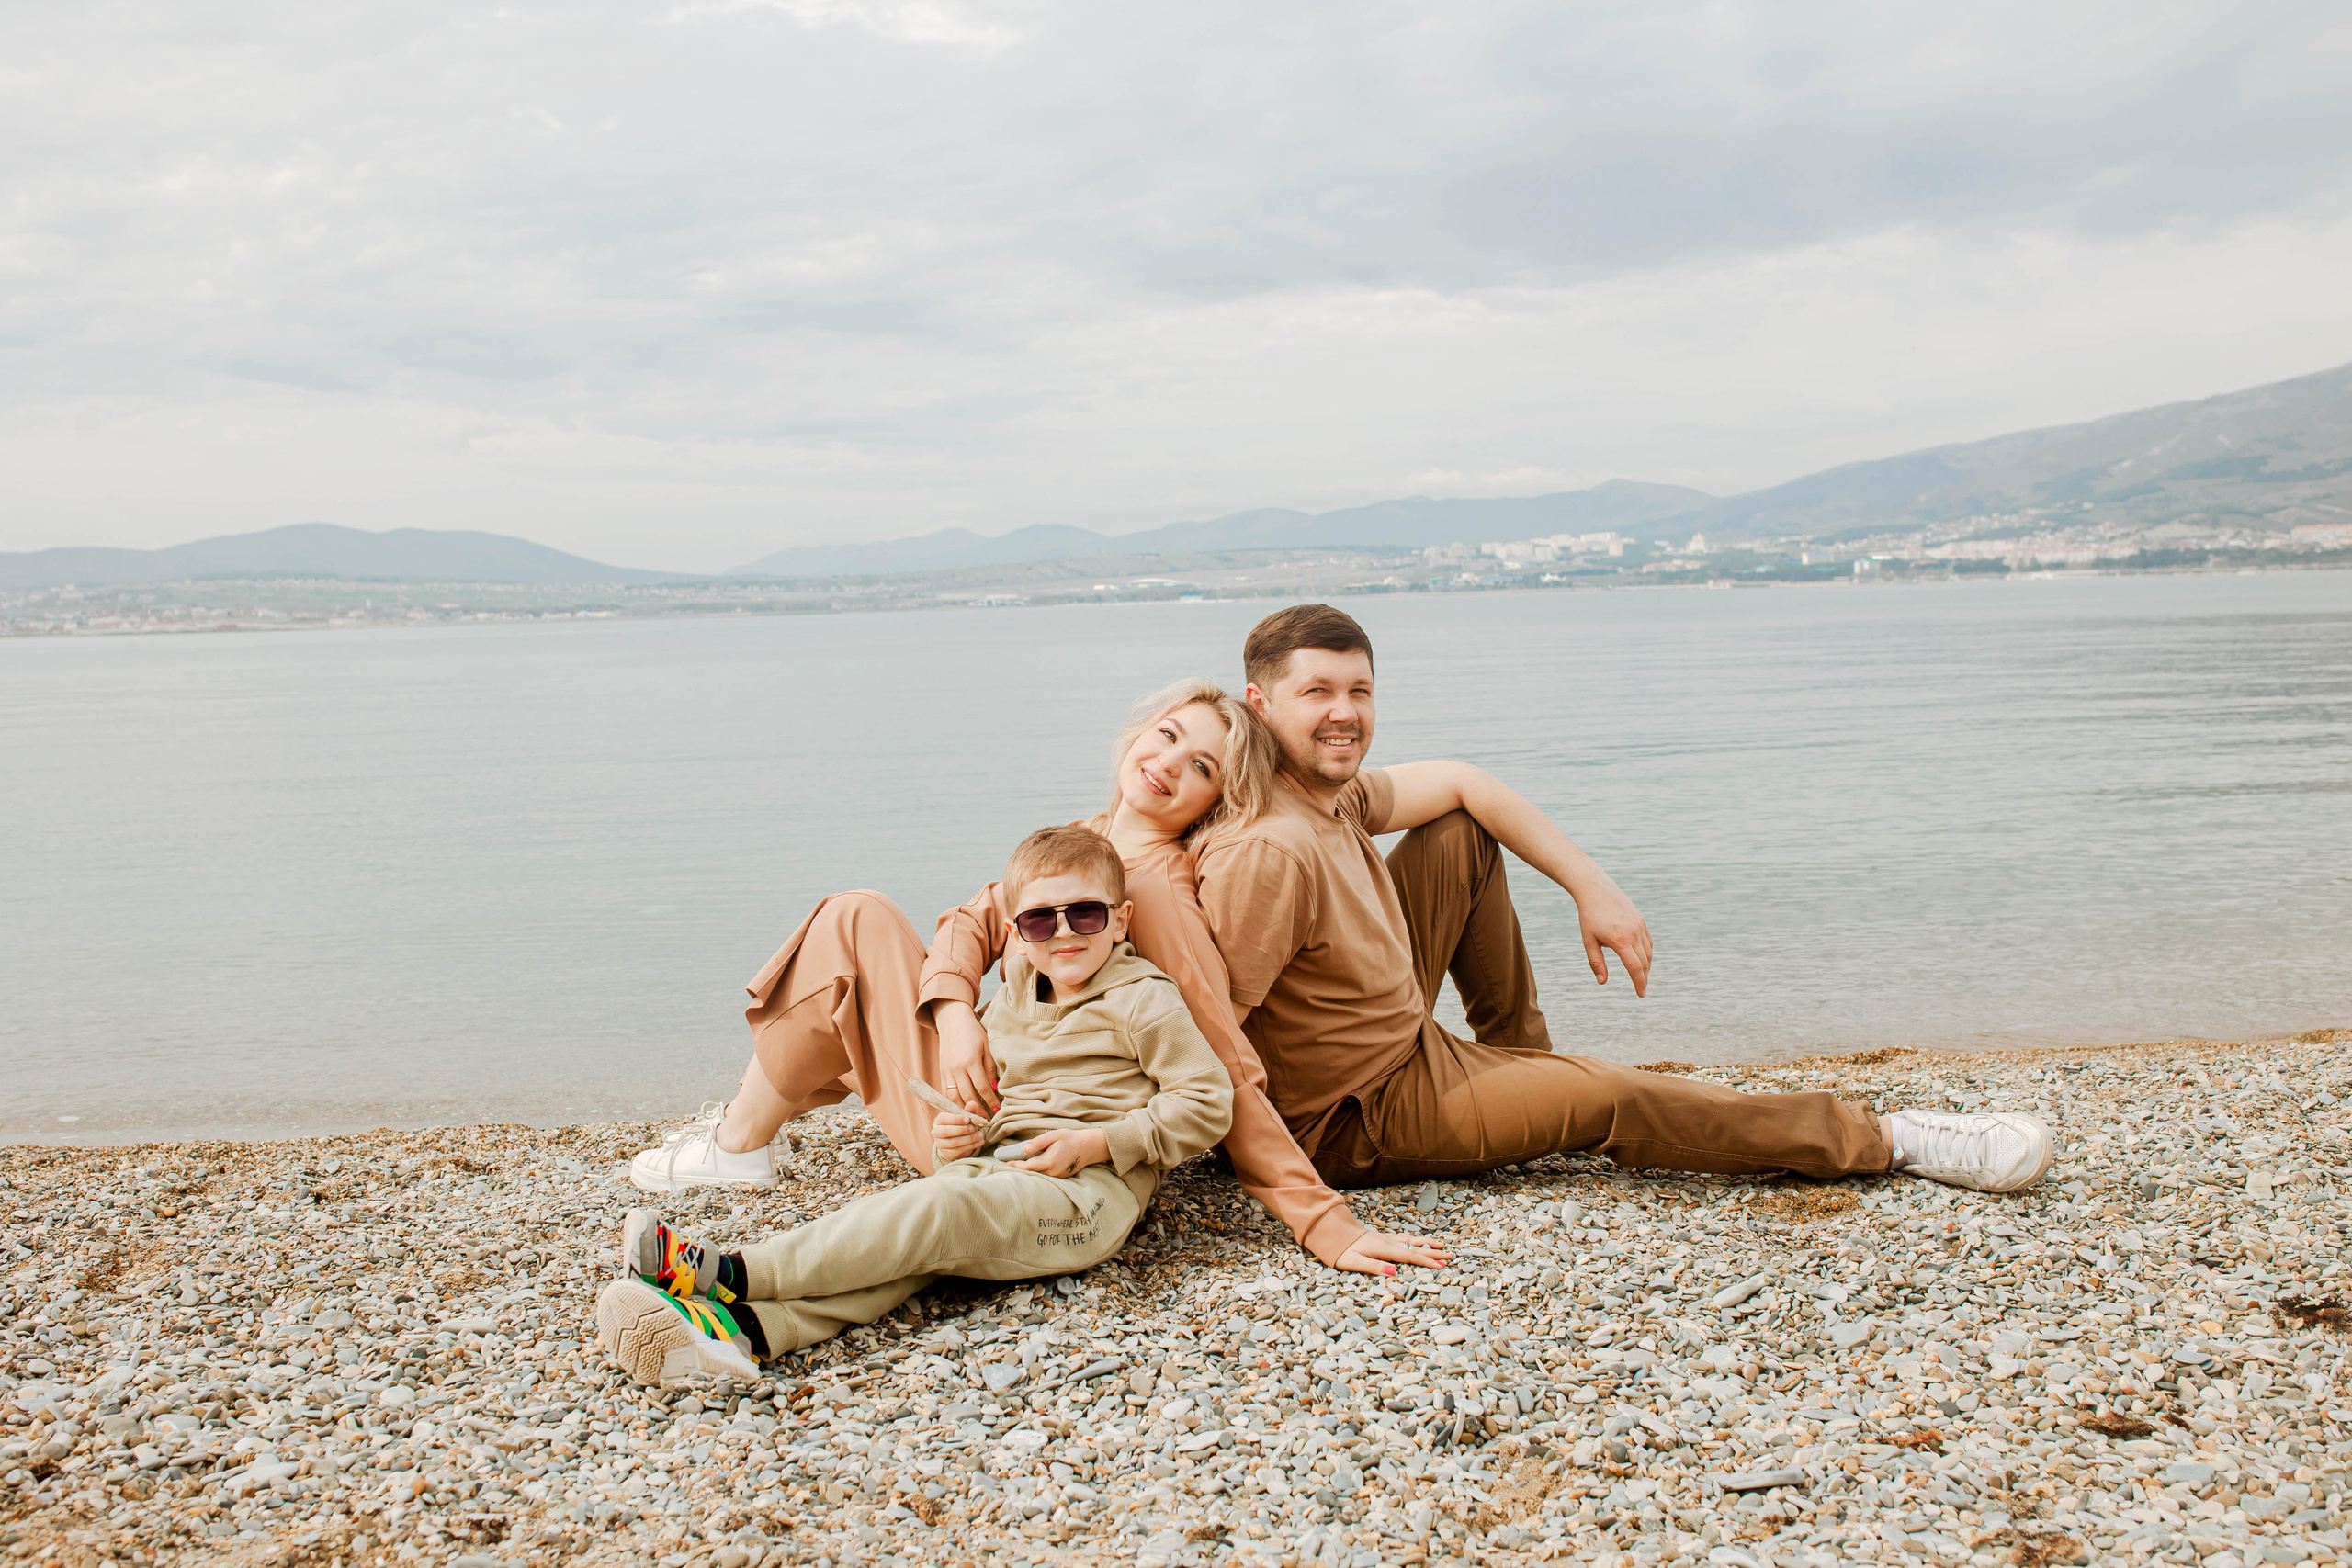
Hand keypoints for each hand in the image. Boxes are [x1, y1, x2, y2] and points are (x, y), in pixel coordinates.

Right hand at [931, 1105, 986, 1163]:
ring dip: (969, 1139)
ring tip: (980, 1135)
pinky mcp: (947, 1154)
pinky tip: (979, 1142)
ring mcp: (941, 1144)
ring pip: (953, 1142)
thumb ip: (969, 1110)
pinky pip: (958, 1151)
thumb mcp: (966, 1117)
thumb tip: (972, 1104)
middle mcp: (936, 1132)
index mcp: (939, 1120)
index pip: (944, 1119)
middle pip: (946, 1132)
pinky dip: (971, 1146)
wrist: (961, 1141)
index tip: (968, 1119)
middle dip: (961, 1130)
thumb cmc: (962, 1125)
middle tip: (973, 1128)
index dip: (955, 1119)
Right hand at [935, 1001, 999, 1111]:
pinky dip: (953, 1103)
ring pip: (954, 1097)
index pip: (982, 1087)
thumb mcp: (987, 1046)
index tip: (997, 1112)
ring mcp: (947, 1071)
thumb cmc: (974, 1033)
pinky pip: (946, 1092)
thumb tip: (995, 1088)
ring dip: (964, 1110)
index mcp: (971, 1061)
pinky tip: (961, 1110)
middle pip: (968, 1096)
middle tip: (987, 1122)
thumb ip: (991, 1067)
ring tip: (974, 1120)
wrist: (952, 1021)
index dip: (990, 1101)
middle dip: (978, 1111)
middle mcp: (957, 1069)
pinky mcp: (942, 1072)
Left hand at [1008, 1127, 1110, 1178]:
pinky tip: (1032, 1166)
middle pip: (1031, 1173)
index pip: (1027, 1167)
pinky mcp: (1061, 1177)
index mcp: (1049, 1161)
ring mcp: (1058, 1176)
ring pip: (1038, 1176)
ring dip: (1028, 1171)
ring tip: (1017, 1165)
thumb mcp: (1054, 1135)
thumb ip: (1038, 1142)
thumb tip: (1024, 1149)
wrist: (1089, 1147)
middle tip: (1007, 1164)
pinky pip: (1046, 1176)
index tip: (1006, 1163)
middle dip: (1019, 1169)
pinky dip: (1037, 1172)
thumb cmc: (1071, 1138)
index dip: (1015, 1165)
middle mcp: (1053, 1172)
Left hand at [1333, 1230, 1450, 1277]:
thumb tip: (1394, 1271)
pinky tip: (1421, 1241)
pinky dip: (1417, 1240)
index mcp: (1383, 1249)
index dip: (1426, 1261)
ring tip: (1442, 1246)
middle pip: (1415, 1247)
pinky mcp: (1383, 1238)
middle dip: (1433, 1253)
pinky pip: (1405, 1238)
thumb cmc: (1341, 1250)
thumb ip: (1374, 1266)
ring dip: (1428, 1244)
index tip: (1441, 1266)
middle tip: (1450, 1256)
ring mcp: (1386, 1238)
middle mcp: (1388, 1242)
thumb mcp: (1353, 1262)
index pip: (1409, 1256)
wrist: (1333, 1233)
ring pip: (1411, 1240)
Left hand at [1576, 876, 1652, 997]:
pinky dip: (1647, 953)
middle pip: (1644, 963)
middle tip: (1641, 989)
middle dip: (1643, 978)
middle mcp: (1634, 933)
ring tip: (1640, 976)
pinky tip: (1641, 959)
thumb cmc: (1589, 916)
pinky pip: (1648, 942)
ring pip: (1648, 953)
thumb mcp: (1588, 941)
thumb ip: (1596, 962)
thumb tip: (1602, 982)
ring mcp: (1640, 926)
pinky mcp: (1641, 921)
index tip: (1641, 994)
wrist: (1596, 890)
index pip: (1635, 968)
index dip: (1639, 983)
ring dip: (1646, 966)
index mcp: (1620, 940)